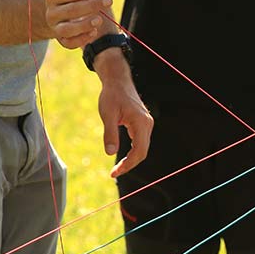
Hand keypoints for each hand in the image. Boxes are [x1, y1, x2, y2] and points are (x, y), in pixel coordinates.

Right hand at [45, 0, 110, 47]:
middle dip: (92, 5)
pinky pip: (70, 43)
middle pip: (72, 10)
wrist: (57, 15)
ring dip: (85, 25)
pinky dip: (82, 39)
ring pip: (68, 29)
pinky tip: (94, 32)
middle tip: (109, 1)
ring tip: (99, 20)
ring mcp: (55, 28)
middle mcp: (51, 13)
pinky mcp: (61, 40)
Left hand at [93, 51, 153, 177]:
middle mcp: (147, 124)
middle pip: (143, 152)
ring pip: (142, 148)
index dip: (128, 164)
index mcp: (140, 122)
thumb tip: (110, 153)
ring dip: (131, 160)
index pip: (139, 151)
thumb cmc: (112, 95)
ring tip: (117, 168)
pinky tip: (122, 157)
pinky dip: (132, 152)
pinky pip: (140, 142)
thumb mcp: (107, 114)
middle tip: (114, 173)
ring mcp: (146, 123)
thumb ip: (110, 133)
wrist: (118, 80)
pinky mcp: (142, 123)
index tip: (114, 173)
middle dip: (129, 165)